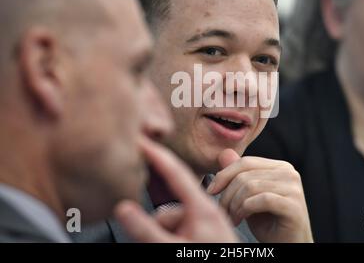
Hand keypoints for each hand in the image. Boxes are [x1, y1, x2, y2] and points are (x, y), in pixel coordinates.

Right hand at [114, 139, 237, 242]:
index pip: (176, 172)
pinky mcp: (204, 234)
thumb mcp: (176, 248)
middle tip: (160, 242)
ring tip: (173, 246)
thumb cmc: (212, 259)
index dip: (157, 154)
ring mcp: (205, 224)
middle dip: (158, 225)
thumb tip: (123, 208)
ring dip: (165, 236)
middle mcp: (205, 212)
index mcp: (202, 208)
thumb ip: (148, 230)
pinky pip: (180, 231)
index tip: (143, 139)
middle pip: (169, 208)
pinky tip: (176, 246)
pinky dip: (173, 239)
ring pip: (172, 222)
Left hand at [207, 149, 312, 242]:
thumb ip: (239, 175)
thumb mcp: (248, 196)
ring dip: (234, 205)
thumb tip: (224, 153)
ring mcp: (293, 188)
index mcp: (280, 167)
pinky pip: (261, 200)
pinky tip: (240, 219)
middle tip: (223, 212)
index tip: (211, 190)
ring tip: (232, 218)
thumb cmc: (268, 222)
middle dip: (227, 195)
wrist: (287, 245)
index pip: (245, 162)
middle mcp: (289, 173)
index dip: (224, 175)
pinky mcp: (293, 205)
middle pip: (245, 175)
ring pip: (250, 187)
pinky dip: (245, 209)